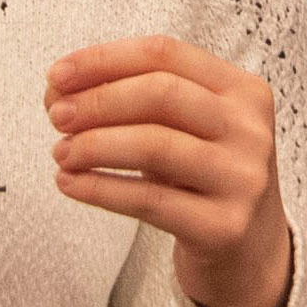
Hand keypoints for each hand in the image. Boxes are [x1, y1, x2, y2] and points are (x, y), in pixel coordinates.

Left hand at [45, 37, 290, 306]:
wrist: (250, 252)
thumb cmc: (203, 178)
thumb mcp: (184, 130)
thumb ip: (132, 102)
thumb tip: (58, 91)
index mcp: (243, 90)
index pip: (165, 54)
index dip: (104, 59)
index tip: (57, 75)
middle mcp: (249, 130)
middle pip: (161, 93)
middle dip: (98, 101)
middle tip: (56, 116)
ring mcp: (242, 179)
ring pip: (154, 145)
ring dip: (94, 145)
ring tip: (60, 152)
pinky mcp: (223, 227)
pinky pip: (149, 201)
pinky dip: (99, 188)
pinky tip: (69, 183)